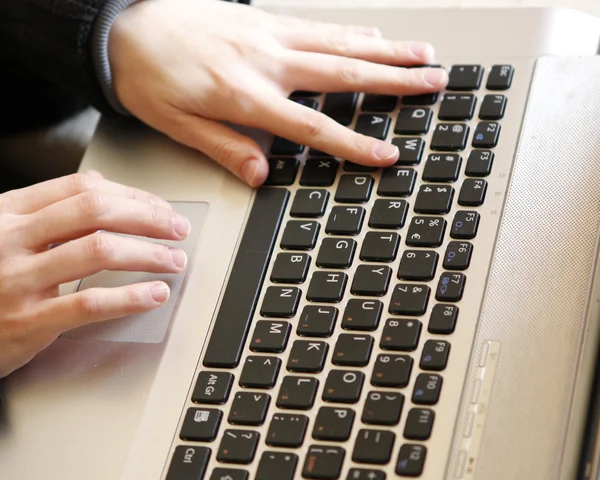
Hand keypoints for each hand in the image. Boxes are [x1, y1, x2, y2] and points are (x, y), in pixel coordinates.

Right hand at [0, 171, 189, 377]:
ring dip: (150, 253)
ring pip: (99, 251)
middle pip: (96, 211)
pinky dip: (132, 297)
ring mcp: (18, 280)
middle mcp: (11, 239)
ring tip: (175, 260)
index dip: (131, 194)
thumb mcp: (2, 233)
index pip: (81, 188)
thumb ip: (46, 212)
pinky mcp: (28, 321)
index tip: (160, 207)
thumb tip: (105, 189)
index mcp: (7, 212)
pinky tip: (155, 294)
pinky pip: (90, 303)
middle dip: (148, 217)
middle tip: (177, 229)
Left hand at [109, 0, 447, 186]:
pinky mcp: (262, 18)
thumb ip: (225, 148)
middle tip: (434, 82)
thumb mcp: (178, 126)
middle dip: (394, 80)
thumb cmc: (148, 78)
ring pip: (339, 42)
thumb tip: (262, 174)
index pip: (313, 125)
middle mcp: (266, 60)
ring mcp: (268, 34)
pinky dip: (351, 31)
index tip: (388, 154)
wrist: (123, 27)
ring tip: (422, 54)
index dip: (353, 143)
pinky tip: (373, 34)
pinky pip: (317, 24)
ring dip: (385, 49)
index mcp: (246, 95)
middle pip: (344, 73)